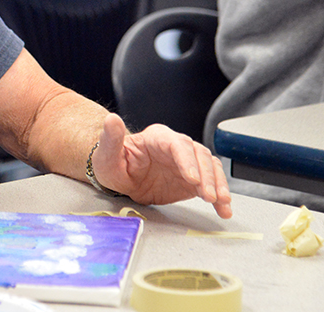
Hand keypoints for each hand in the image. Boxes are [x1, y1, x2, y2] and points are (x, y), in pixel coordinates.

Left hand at [93, 114, 232, 218]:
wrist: (119, 178)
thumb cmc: (112, 163)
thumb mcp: (106, 153)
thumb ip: (110, 138)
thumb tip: (111, 119)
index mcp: (156, 137)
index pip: (177, 144)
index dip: (187, 160)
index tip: (191, 178)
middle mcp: (175, 147)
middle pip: (198, 155)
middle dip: (206, 176)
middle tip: (208, 195)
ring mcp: (186, 163)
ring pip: (210, 167)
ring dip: (218, 184)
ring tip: (220, 202)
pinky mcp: (192, 180)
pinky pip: (211, 184)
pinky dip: (220, 197)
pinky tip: (224, 209)